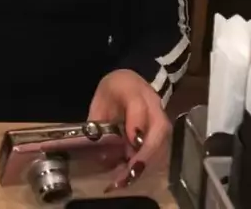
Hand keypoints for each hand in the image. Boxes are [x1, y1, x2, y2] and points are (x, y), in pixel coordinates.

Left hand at [88, 69, 170, 191]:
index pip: (137, 105)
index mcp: (131, 88)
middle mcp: (153, 102)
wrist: (130, 82)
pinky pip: (162, 150)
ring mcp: (162, 116)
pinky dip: (149, 165)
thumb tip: (101, 155)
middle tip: (128, 174)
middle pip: (158, 128)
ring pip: (163, 142)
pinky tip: (133, 175)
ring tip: (127, 180)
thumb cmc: (112, 93)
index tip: (127, 146)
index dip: (135, 125)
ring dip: (147, 163)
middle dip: (145, 154)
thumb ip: (98, 124)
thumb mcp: (99, 102)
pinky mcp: (164, 131)